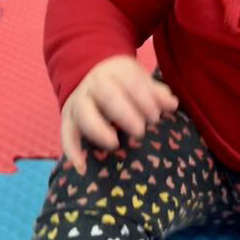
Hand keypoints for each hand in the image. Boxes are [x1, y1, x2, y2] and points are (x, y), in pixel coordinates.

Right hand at [60, 55, 177, 173]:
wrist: (91, 75)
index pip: (131, 82)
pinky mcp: (67, 118)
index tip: (156, 116)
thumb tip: (172, 104)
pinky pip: (66, 134)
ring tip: (115, 143)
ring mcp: (78, 101)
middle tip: (140, 130)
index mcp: (115, 71)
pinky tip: (81, 167)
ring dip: (99, 130)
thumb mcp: (140, 80)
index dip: (145, 99)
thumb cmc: (123, 83)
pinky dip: (71, 151)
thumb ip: (156, 93)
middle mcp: (94, 84)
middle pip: (108, 96)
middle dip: (125, 113)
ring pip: (84, 114)